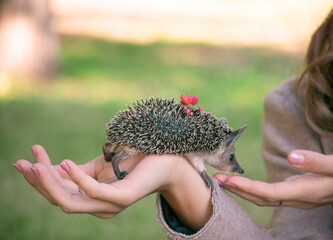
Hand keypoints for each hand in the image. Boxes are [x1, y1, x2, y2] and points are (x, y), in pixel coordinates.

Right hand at [13, 145, 211, 229]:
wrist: (165, 160)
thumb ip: (75, 172)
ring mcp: (111, 206)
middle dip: (39, 183)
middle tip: (24, 163)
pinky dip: (77, 179)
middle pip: (60, 201)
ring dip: (51, 183)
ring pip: (71, 201)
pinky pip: (94, 192)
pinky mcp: (123, 198)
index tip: (24, 161)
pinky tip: (64, 163)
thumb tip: (48, 168)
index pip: (59, 194)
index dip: (39, 180)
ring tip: (37, 164)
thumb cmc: (132, 164)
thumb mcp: (97, 167)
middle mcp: (99, 208)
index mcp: (91, 201)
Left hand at [214, 148, 332, 208]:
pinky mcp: (299, 192)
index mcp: (306, 192)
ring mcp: (298, 197)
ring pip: (264, 198)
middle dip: (237, 191)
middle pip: (261, 199)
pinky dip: (254, 189)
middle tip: (215, 180)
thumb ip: (317, 161)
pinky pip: (270, 194)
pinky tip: (245, 183)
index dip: (246, 188)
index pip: (269, 194)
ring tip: (224, 181)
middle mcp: (299, 198)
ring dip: (243, 190)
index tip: (226, 180)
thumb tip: (291, 156)